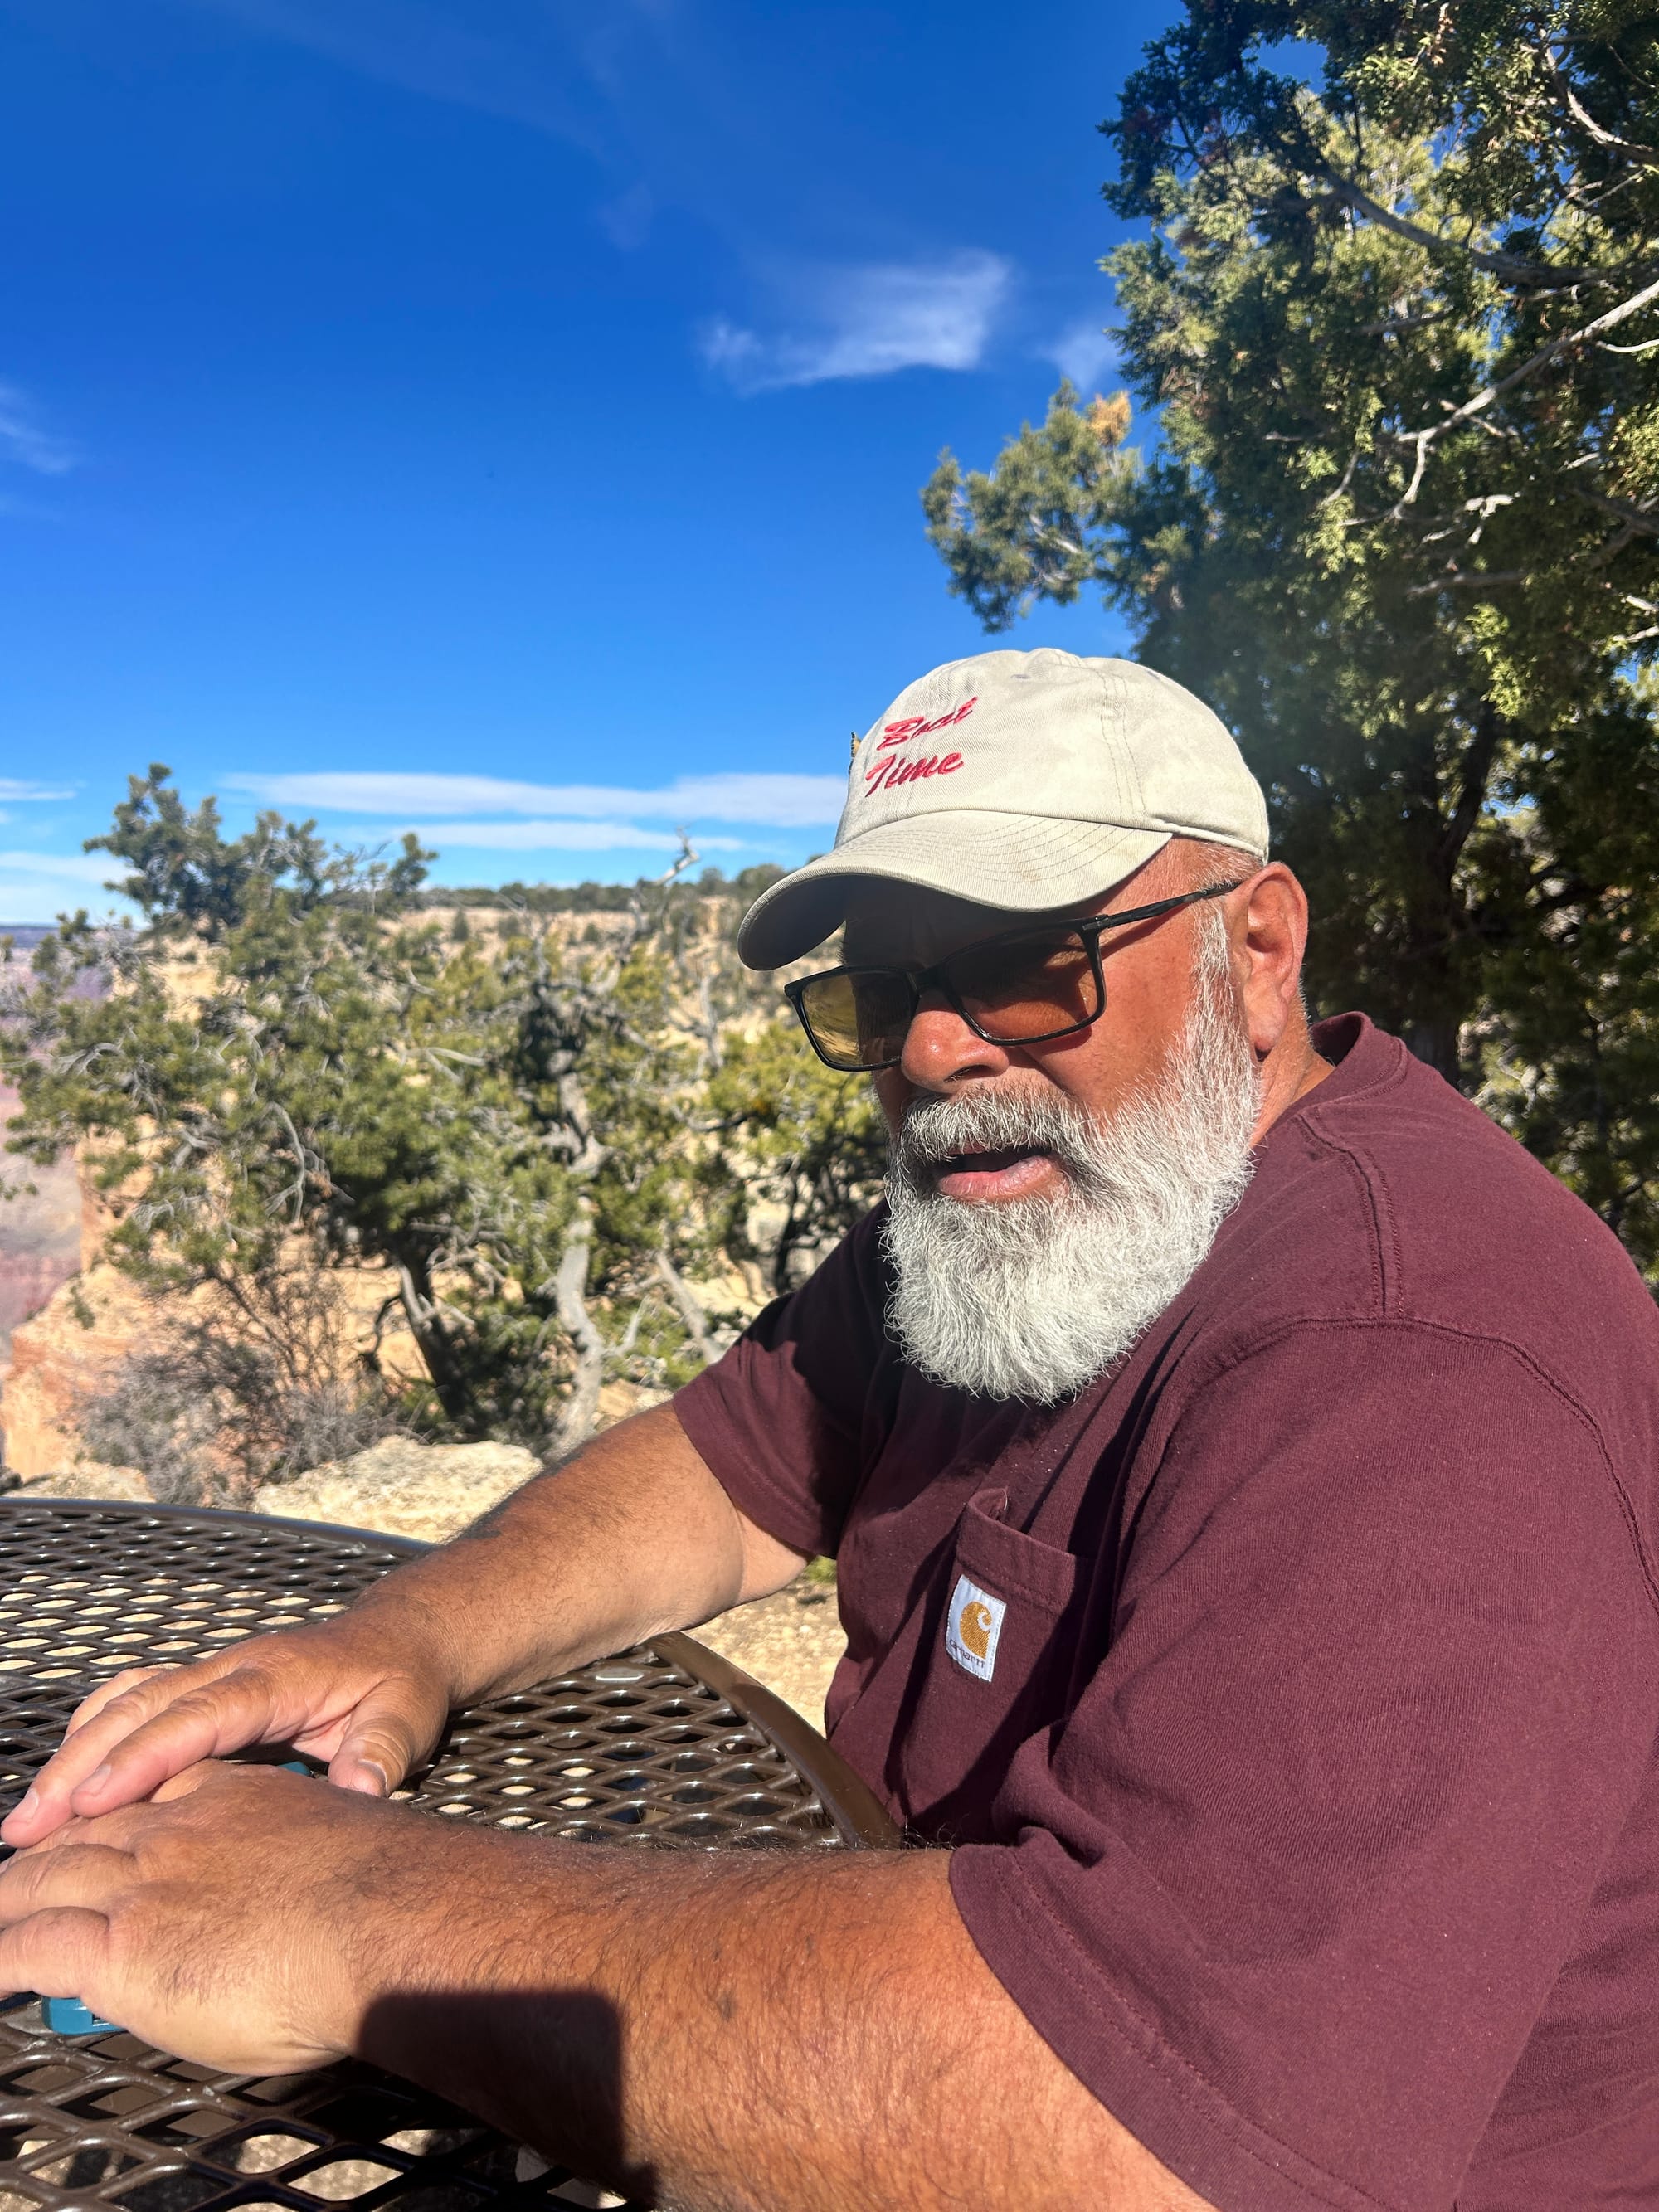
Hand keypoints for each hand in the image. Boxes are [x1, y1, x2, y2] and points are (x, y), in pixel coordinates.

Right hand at [0, 1605, 456, 1848]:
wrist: (404, 1638)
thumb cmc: (403, 1682)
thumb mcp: (408, 1717)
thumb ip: (383, 1752)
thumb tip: (360, 1789)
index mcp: (277, 1678)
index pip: (199, 1717)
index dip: (143, 1757)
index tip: (91, 1802)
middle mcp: (234, 1669)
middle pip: (143, 1709)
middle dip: (81, 1764)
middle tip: (28, 1825)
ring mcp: (215, 1673)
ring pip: (128, 1704)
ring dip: (73, 1754)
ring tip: (28, 1817)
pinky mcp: (204, 1688)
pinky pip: (136, 1702)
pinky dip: (93, 1734)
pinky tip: (62, 1779)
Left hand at [0, 1761, 462, 2071]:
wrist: (388, 1919)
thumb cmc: (390, 1898)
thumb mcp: (340, 1842)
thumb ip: (297, 1849)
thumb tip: (303, 1868)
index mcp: (237, 1797)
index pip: (159, 1780)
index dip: (116, 1791)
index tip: (92, 1809)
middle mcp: (183, 1826)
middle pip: (88, 1823)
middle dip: (43, 1841)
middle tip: (15, 1865)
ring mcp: (147, 1879)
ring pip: (45, 1874)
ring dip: (7, 1893)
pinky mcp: (123, 1942)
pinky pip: (31, 1945)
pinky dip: (1, 1956)